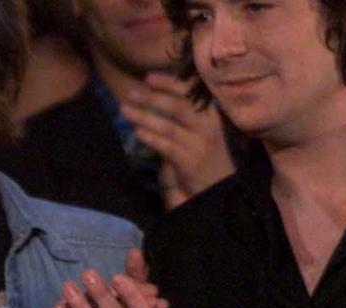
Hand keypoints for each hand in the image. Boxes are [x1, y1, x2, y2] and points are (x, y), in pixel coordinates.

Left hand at [120, 73, 235, 208]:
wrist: (220, 192)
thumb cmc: (204, 160)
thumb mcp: (198, 134)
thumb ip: (181, 118)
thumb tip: (154, 99)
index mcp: (211, 116)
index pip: (191, 94)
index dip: (169, 84)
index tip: (149, 77)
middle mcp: (209, 127)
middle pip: (180, 106)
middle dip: (153, 98)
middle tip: (129, 92)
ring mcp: (201, 145)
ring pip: (170, 126)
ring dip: (145, 117)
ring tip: (125, 110)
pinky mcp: (191, 163)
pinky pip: (168, 147)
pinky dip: (152, 138)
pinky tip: (137, 133)